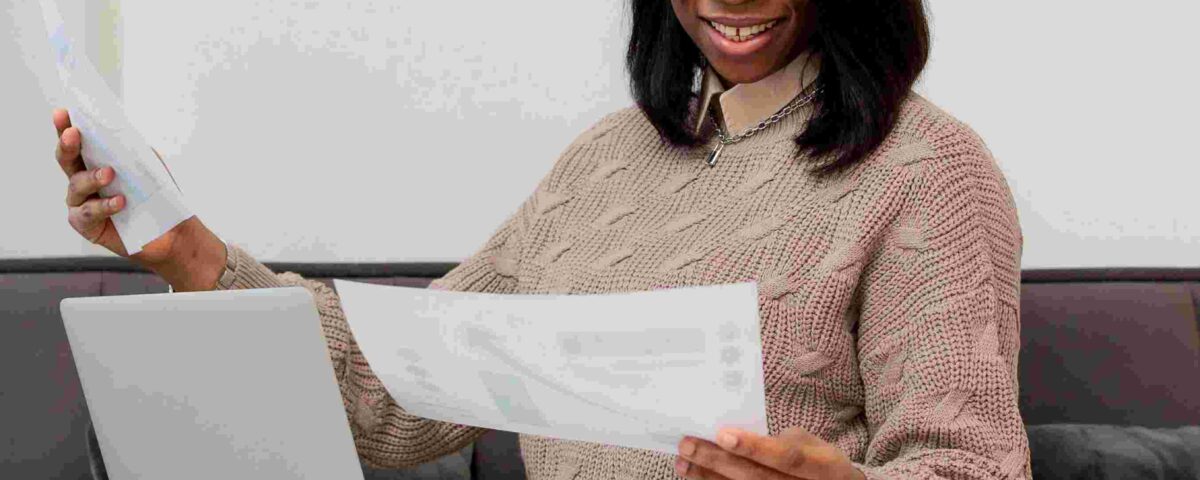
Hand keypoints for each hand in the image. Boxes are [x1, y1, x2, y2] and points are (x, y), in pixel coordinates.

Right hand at [52, 108, 225, 289]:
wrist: (170, 231)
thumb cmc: (156, 197)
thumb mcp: (147, 167)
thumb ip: (131, 150)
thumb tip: (119, 132)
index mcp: (95, 162)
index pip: (77, 142)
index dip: (66, 127)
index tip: (63, 113)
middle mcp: (83, 181)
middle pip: (66, 160)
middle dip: (67, 145)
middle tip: (74, 135)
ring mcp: (82, 203)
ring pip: (76, 185)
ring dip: (92, 177)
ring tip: (109, 174)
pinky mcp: (86, 225)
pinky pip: (88, 212)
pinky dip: (103, 205)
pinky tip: (119, 202)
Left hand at [676, 427, 864, 479]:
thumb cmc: (818, 462)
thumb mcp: (812, 445)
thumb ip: (781, 441)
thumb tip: (737, 435)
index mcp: (822, 466)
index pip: (787, 457)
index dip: (755, 447)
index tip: (723, 434)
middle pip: (756, 478)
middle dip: (718, 461)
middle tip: (688, 444)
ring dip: (708, 477)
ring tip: (684, 461)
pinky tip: (696, 476)